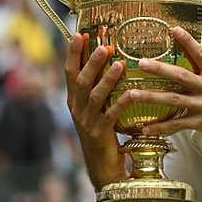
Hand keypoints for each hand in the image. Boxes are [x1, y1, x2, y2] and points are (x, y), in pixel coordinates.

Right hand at [64, 33, 129, 190]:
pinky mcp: (100, 134)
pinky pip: (111, 116)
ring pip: (94, 96)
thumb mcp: (96, 108)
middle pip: (80, 81)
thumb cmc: (103, 132)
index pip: (69, 72)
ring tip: (119, 64)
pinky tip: (132, 93)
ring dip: (107, 79)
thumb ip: (98, 87)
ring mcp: (87, 122)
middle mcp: (76, 109)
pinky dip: (121, 103)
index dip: (73, 53)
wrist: (102, 167)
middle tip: (103, 46)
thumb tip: (109, 59)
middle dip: (91, 62)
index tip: (79, 33)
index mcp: (73, 100)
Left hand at [126, 27, 201, 160]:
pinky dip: (161, 128)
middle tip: (140, 63)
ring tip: (132, 94)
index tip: (173, 30)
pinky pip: (178, 125)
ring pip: (174, 99)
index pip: (201, 54)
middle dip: (159, 68)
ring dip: (151, 97)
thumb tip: (199, 67)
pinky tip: (146, 129)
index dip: (187, 41)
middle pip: (181, 75)